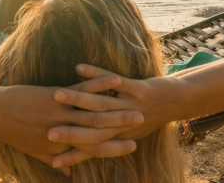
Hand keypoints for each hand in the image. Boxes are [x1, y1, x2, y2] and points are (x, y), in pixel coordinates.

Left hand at [0, 74, 143, 173]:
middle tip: (144, 123)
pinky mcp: (55, 97)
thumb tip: (65, 172)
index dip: (115, 148)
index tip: (133, 144)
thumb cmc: (13, 131)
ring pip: (95, 113)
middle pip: (100, 132)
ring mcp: (61, 114)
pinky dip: (99, 84)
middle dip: (124, 129)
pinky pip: (82, 90)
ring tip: (138, 107)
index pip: (94, 150)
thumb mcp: (34, 151)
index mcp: (61, 147)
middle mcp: (64, 132)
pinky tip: (114, 80)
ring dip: (119, 110)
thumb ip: (54, 160)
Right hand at [48, 64, 181, 167]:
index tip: (50, 156)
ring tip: (56, 95)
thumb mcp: (127, 134)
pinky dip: (96, 75)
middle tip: (46, 131)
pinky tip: (78, 68)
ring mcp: (131, 106)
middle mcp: (124, 125)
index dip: (70, 153)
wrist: (178, 102)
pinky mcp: (138, 90)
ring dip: (77, 99)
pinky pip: (114, 81)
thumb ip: (105, 142)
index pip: (90, 148)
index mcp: (119, 136)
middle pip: (91, 129)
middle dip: (67, 130)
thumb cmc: (147, 117)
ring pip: (100, 104)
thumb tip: (93, 154)